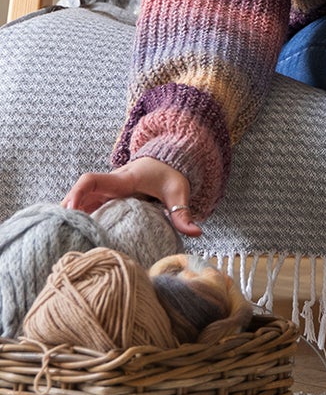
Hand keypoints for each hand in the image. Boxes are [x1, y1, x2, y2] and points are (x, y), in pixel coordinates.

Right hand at [64, 155, 198, 236]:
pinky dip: (79, 215)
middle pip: (80, 193)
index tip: (69, 210)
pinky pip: (88, 204)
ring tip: (61, 233)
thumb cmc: (171, 175)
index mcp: (123, 180)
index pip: (92, 180)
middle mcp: (110, 184)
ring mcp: (107, 190)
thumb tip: (196, 232)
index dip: (77, 193)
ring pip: (81, 199)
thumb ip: (184, 213)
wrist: (169, 160)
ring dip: (71, 213)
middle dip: (68, 209)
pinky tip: (73, 231)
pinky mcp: (108, 197)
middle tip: (59, 229)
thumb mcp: (179, 193)